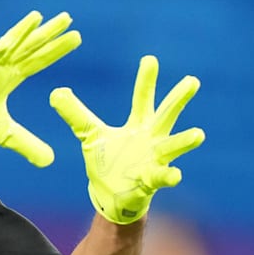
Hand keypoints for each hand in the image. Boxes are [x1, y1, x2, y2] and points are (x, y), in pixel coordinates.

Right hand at [0, 11, 81, 166]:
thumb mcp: (5, 136)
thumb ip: (27, 144)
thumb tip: (50, 160)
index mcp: (8, 79)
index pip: (38, 61)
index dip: (55, 50)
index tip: (75, 38)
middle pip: (29, 48)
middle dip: (49, 34)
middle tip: (68, 19)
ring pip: (9, 47)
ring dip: (25, 33)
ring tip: (41, 17)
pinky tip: (11, 39)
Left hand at [50, 55, 204, 224]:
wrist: (111, 195)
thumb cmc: (108, 162)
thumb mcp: (89, 135)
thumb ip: (75, 114)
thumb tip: (55, 92)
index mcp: (138, 125)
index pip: (142, 98)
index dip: (146, 79)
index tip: (150, 59)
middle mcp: (151, 139)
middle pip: (166, 114)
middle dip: (179, 99)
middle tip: (192, 81)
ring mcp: (155, 159)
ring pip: (172, 147)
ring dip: (184, 141)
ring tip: (198, 134)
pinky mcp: (151, 180)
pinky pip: (162, 178)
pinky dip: (169, 176)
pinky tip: (175, 175)